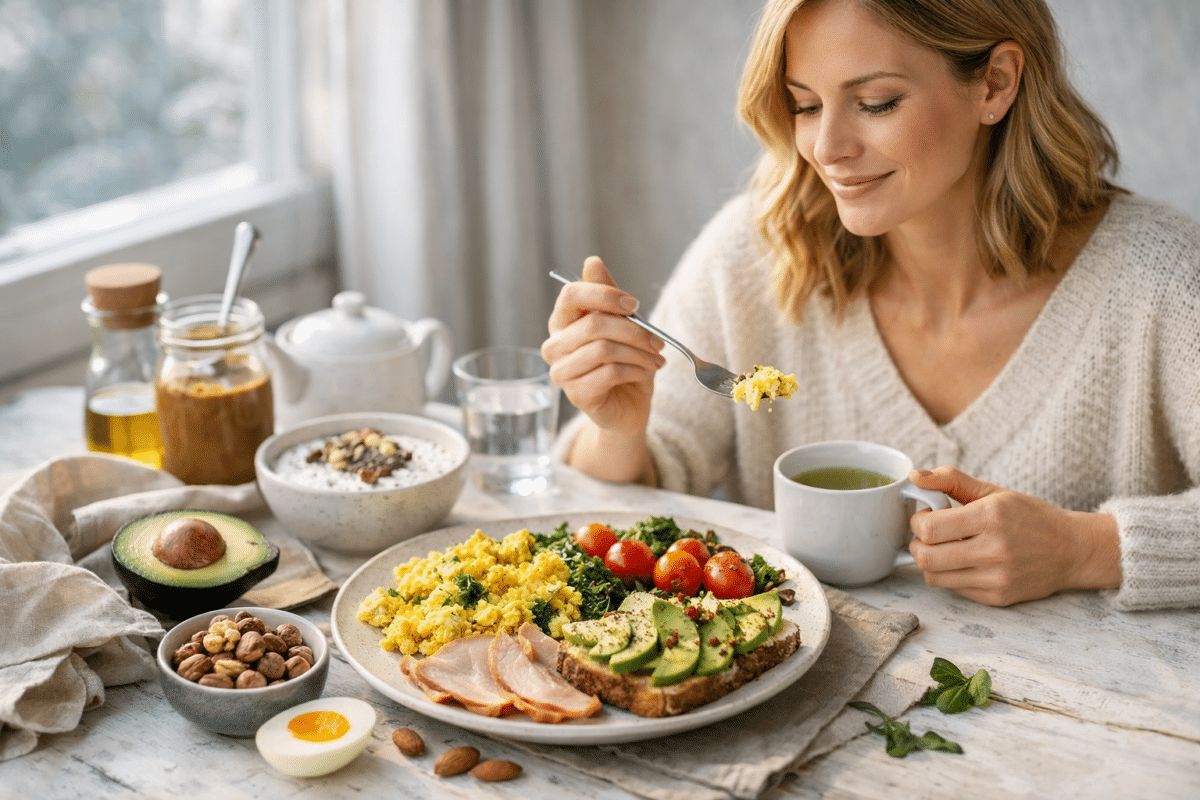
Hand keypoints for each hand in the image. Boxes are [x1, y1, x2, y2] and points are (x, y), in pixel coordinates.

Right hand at [542, 256, 665, 436]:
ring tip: (656, 359)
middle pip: (594, 324)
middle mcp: (554, 346)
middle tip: (658, 341)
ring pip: (604, 350)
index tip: (635, 305)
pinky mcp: (576, 395)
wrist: (629, 406)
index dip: (605, 295)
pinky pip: (610, 373)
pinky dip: (636, 370)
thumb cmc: (624, 361)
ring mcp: (561, 373)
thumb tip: (592, 261)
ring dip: (639, 353)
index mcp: (562, 322)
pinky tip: (645, 373)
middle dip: (634, 331)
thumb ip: (607, 296)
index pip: (571, 295)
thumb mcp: (622, 324)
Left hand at [907, 466, 1120, 605]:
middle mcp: (994, 550)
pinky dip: (949, 576)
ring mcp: (996, 578)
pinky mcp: (998, 598)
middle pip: (925, 557)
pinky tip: (963, 562)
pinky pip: (953, 589)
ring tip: (942, 548)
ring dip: (929, 562)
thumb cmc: (1029, 517)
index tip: (926, 515)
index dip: (917, 521)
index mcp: (990, 517)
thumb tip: (915, 477)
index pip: (929, 528)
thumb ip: (951, 480)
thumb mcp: (993, 492)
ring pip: (934, 577)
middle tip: (927, 535)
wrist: (1072, 550)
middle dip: (916, 544)